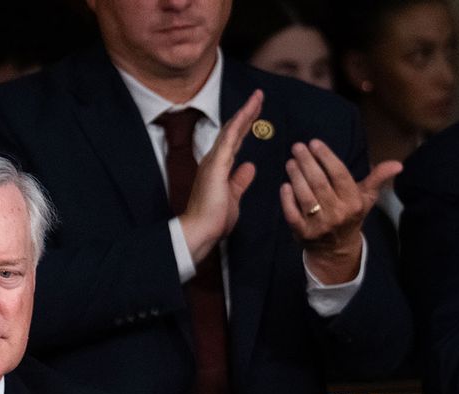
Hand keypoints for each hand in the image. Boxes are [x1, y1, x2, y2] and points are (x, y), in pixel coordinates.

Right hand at [178, 90, 262, 263]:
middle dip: (247, 114)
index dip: (246, 126)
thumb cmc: (213, 219)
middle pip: (233, 131)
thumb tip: (250, 166)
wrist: (199, 231)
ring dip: (245, 113)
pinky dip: (239, 123)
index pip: (235, 142)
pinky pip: (229, 138)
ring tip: (257, 97)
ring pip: (231, 130)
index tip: (256, 113)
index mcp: (218, 168)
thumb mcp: (232, 197)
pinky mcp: (216, 164)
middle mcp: (214, 160)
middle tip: (259, 97)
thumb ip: (240, 181)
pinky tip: (247, 112)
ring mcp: (214, 161)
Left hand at [280, 138, 401, 283]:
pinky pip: (292, 214)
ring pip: (305, 197)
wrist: (337, 249)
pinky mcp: (302, 233)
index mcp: (353, 202)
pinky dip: (287, 199)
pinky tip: (285, 185)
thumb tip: (398, 164)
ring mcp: (318, 224)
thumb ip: (378, 178)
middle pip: (319, 183)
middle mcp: (337, 213)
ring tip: (291, 162)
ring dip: (296, 177)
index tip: (314, 143)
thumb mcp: (366, 198)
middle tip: (298, 147)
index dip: (326, 157)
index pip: (339, 175)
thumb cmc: (350, 215)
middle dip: (307, 163)